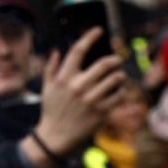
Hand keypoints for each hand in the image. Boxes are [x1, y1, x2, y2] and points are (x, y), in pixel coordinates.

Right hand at [30, 28, 127, 160]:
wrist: (56, 136)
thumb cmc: (52, 110)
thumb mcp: (47, 88)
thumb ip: (51, 68)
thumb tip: (56, 50)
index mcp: (64, 78)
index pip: (78, 50)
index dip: (90, 37)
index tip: (99, 30)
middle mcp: (78, 86)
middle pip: (104, 64)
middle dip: (114, 60)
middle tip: (117, 60)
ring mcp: (91, 99)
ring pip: (115, 79)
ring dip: (120, 75)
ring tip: (118, 76)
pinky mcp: (101, 111)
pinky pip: (119, 95)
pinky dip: (121, 91)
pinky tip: (117, 91)